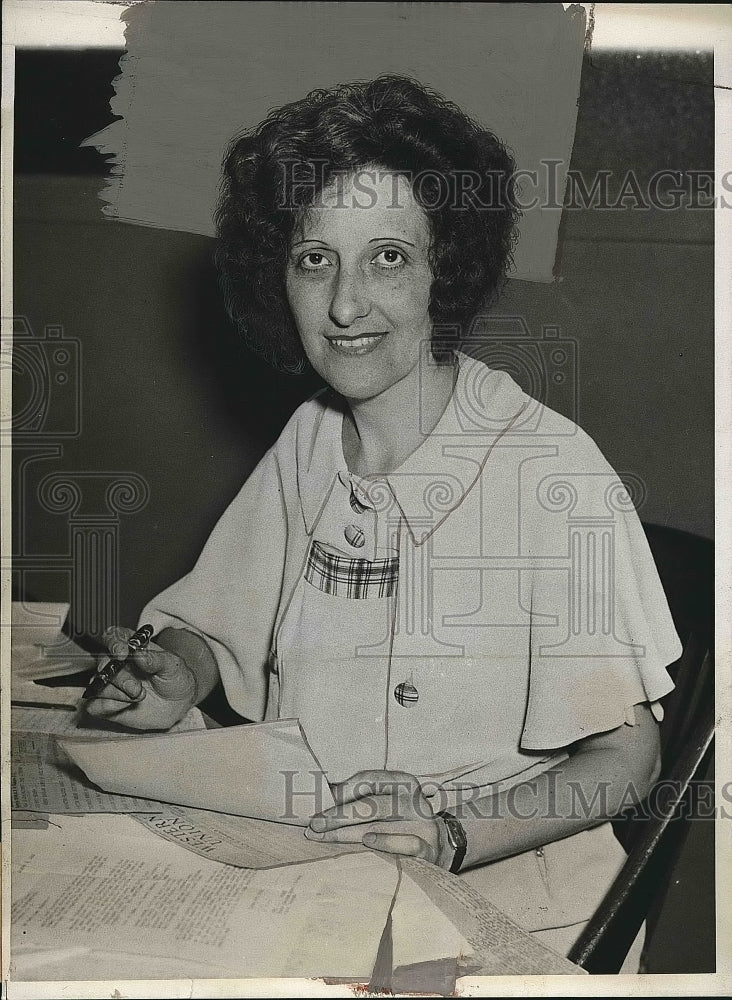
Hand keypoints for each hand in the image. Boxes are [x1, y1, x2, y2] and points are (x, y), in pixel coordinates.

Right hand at [82, 625, 197, 729]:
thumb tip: (139, 654)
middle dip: (119, 677)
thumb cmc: (174, 679)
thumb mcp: (172, 665)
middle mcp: (117, 663)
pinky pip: (95, 705)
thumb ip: (156, 659)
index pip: (113, 636)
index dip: (114, 643)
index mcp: (131, 646)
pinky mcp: (106, 703)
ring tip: (140, 696)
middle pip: (102, 662)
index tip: (122, 653)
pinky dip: (110, 706)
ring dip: (118, 693)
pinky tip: (126, 706)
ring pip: (98, 684)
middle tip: (136, 688)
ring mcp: (110, 683)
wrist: (178, 705)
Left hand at [305, 769, 449, 866]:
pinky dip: (386, 842)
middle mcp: (413, 800)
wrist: (441, 845)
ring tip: (324, 835)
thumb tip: (321, 801)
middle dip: (339, 814)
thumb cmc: (403, 822)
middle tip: (314, 824)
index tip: (319, 802)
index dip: (343, 790)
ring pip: (382, 822)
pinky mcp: (428, 847)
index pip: (369, 779)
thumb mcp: (388, 804)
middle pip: (372, 803)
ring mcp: (423, 823)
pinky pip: (406, 843)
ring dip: (348, 831)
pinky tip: (367, 842)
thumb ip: (363, 801)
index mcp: (403, 783)